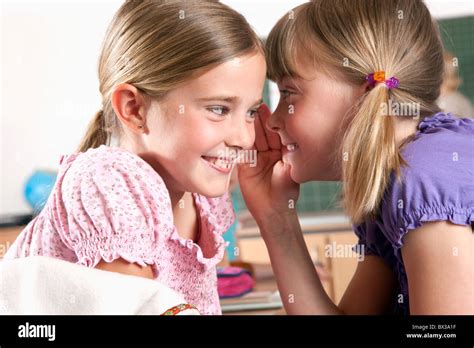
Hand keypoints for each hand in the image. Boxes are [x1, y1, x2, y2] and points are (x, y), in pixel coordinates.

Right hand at [237, 104, 299, 225]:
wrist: (273, 211)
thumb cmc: (285, 194)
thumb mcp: (289, 174)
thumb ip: (286, 162)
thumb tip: (285, 148)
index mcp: (283, 153)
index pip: (277, 133)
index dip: (273, 121)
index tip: (269, 107)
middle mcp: (269, 154)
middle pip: (263, 133)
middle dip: (259, 119)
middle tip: (254, 104)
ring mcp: (257, 159)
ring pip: (252, 140)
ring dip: (249, 127)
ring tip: (246, 113)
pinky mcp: (245, 166)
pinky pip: (241, 151)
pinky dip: (239, 141)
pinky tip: (236, 130)